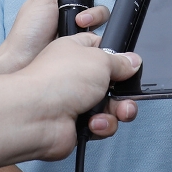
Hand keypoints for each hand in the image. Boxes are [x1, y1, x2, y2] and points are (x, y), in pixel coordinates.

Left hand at [0, 0, 111, 76]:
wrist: (24, 62)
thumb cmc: (27, 32)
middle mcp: (69, 6)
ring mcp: (77, 23)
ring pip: (101, 10)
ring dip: (95, 12)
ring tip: (80, 20)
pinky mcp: (83, 40)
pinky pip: (100, 31)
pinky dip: (96, 29)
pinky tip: (83, 31)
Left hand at [18, 33, 139, 158]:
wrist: (37, 115)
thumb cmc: (59, 79)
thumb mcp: (100, 58)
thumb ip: (120, 60)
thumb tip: (133, 62)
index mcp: (76, 50)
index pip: (101, 46)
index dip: (116, 53)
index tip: (128, 61)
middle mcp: (75, 75)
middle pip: (112, 81)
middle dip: (124, 90)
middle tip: (127, 93)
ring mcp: (75, 101)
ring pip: (111, 106)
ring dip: (118, 110)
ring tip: (118, 111)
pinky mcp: (76, 124)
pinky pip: (102, 125)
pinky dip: (102, 125)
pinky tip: (94, 123)